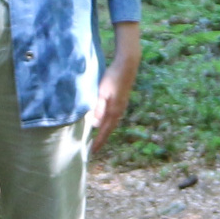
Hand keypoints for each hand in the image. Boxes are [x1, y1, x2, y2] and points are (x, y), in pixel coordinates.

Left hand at [95, 24, 140, 152]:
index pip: (104, 131)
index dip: (98, 142)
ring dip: (105, 131)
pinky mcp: (121, 100)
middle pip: (109, 129)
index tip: (92, 152)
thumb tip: (96, 125)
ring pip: (112, 123)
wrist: (127, 66)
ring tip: (99, 138)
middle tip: (94, 148)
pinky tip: (105, 121)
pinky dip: (108, 123)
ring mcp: (121, 106)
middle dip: (102, 139)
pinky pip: (114, 116)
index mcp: (113, 111)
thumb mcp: (102, 92)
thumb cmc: (112, 78)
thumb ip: (98, 108)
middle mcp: (118, 111)